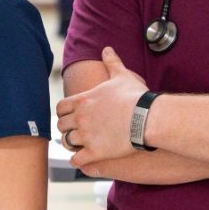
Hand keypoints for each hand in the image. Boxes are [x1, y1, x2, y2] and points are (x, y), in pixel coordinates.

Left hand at [55, 48, 147, 165]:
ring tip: (78, 145)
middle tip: (74, 131)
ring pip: (67, 142)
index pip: (60, 108)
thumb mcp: (122, 75)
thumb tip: (107, 49)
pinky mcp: (95, 152)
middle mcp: (80, 118)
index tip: (70, 116)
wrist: (147, 117)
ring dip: (71, 144)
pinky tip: (82, 159)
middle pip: (61, 125)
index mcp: (83, 100)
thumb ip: (112, 62)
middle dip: (66, 128)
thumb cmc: (135, 96)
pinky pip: (77, 160)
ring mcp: (87, 136)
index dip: (64, 113)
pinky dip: (77, 161)